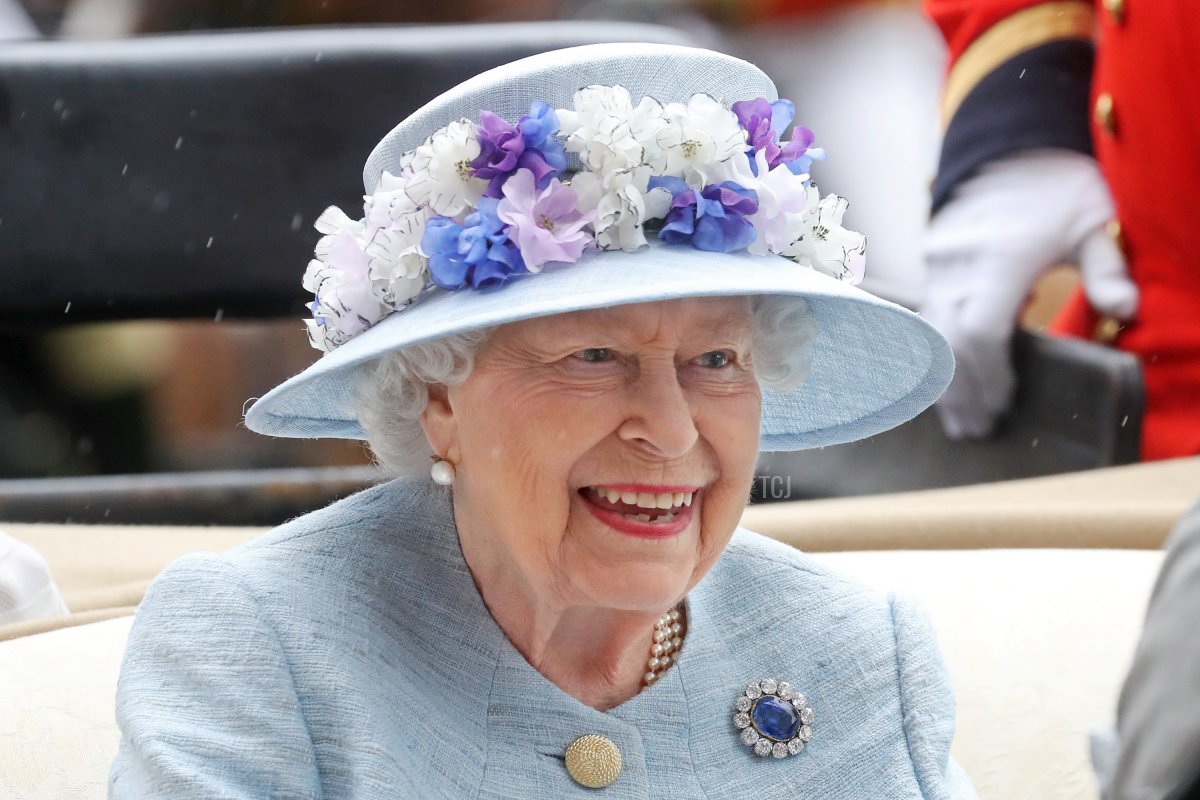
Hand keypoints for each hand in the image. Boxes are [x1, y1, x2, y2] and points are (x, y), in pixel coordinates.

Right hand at [922, 149, 1137, 437]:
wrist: (1008, 140)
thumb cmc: (1056, 182)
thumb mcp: (1095, 220)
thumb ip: (1108, 269)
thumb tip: (1127, 311)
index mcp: (1001, 258)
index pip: (981, 332)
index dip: (990, 376)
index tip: (1005, 404)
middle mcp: (960, 264)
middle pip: (948, 343)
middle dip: (961, 391)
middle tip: (977, 429)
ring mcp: (939, 262)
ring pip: (929, 333)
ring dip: (941, 378)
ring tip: (956, 417)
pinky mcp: (931, 261)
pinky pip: (924, 317)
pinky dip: (933, 351)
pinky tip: (942, 378)